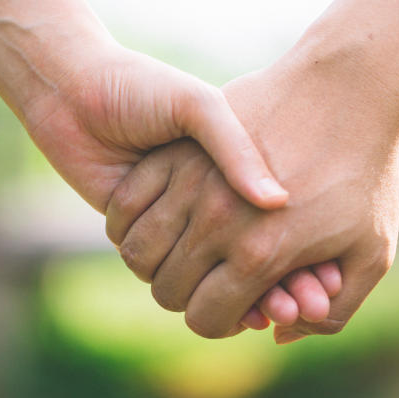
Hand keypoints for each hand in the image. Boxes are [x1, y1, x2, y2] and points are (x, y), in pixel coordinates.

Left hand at [21, 32, 340, 330]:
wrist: (77, 91)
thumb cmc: (146, 90)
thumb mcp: (200, 106)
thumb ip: (232, 147)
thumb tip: (274, 201)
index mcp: (227, 174)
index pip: (271, 227)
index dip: (300, 260)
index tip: (322, 286)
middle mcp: (206, 204)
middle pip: (251, 265)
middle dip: (283, 288)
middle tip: (308, 303)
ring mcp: (175, 222)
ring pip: (214, 281)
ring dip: (246, 299)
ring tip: (278, 307)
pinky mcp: (140, 233)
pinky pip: (173, 278)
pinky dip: (203, 294)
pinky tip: (235, 305)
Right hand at [106, 36, 398, 340]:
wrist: (347, 88)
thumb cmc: (368, 171)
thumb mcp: (373, 252)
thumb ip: (334, 311)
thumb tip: (278, 332)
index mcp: (261, 254)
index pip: (205, 318)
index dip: (216, 321)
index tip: (233, 305)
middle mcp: (218, 221)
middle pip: (167, 290)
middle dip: (185, 296)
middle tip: (209, 278)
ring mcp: (191, 181)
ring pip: (138, 250)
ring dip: (154, 260)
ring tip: (182, 250)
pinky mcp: (176, 148)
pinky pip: (127, 205)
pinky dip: (133, 221)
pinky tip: (159, 216)